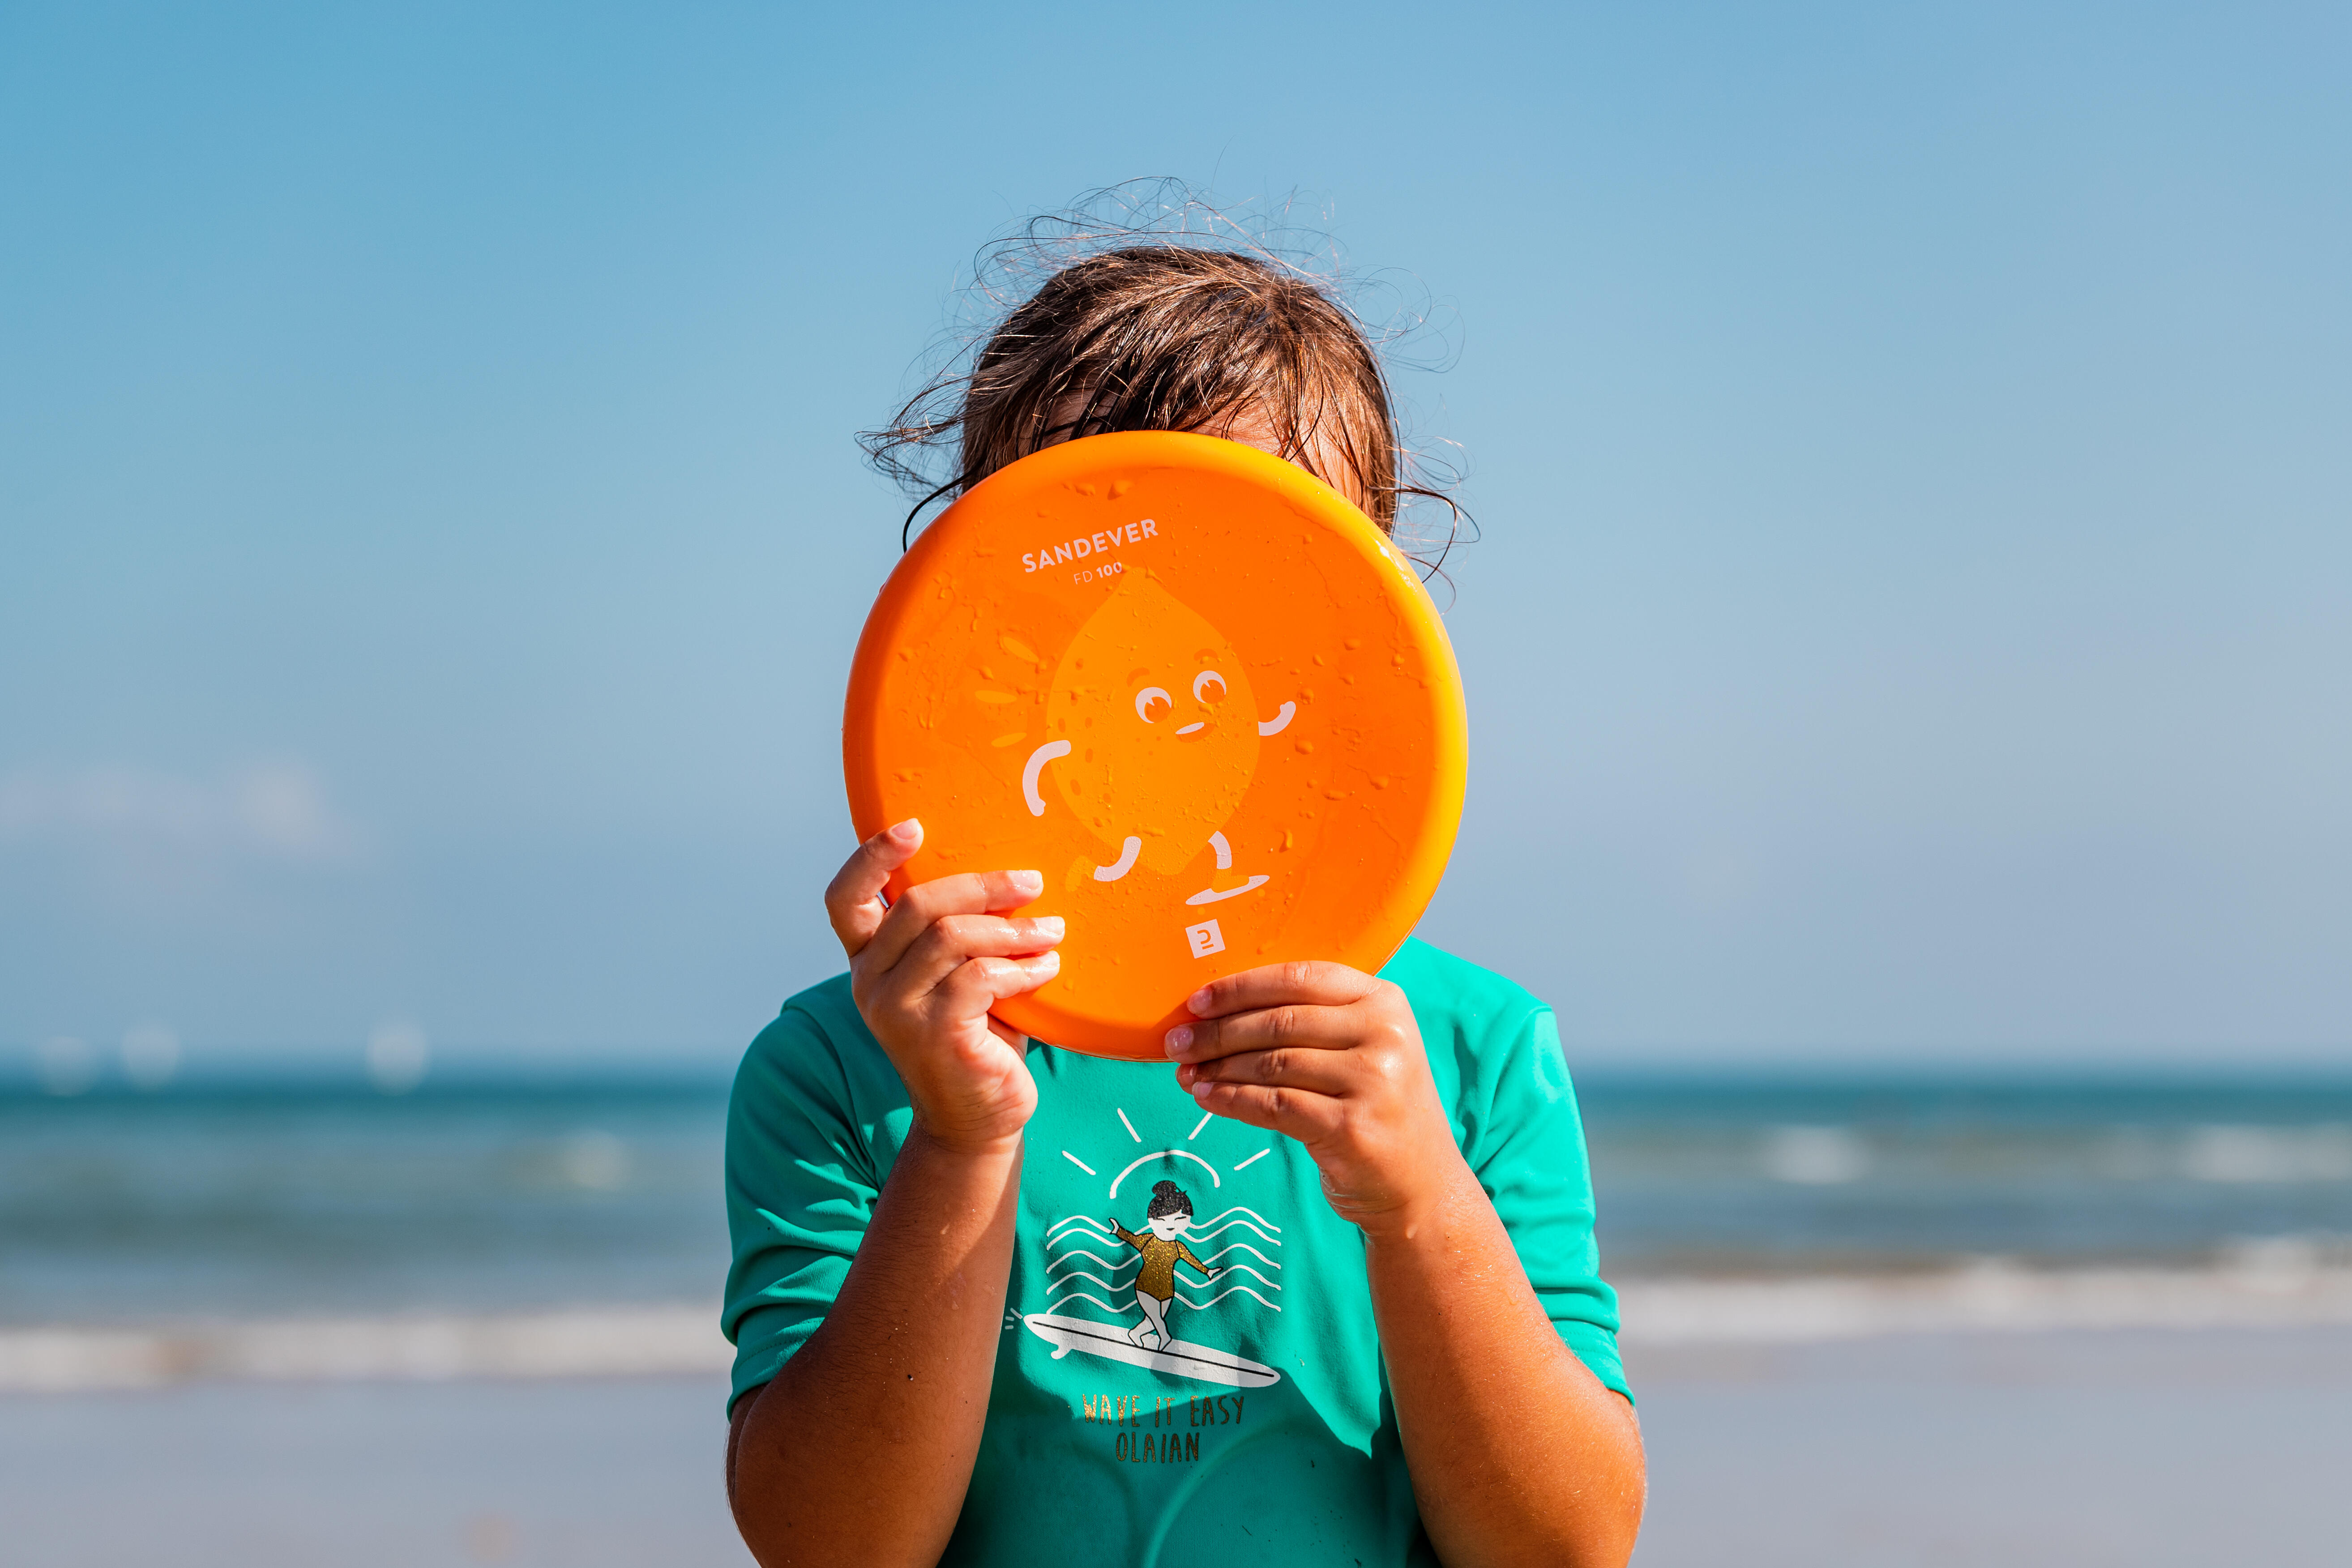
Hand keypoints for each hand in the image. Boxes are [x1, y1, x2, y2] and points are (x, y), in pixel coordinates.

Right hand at [826, 818, 1061, 1152]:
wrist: (978, 1119)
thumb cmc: (977, 1036)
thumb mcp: (959, 977)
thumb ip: (961, 933)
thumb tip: (1011, 877)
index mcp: (868, 961)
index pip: (845, 900)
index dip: (872, 857)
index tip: (914, 827)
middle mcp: (870, 983)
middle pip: (915, 905)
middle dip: (981, 886)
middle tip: (1032, 882)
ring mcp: (896, 1009)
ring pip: (951, 936)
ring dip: (1012, 928)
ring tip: (1051, 932)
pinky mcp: (932, 1033)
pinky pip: (980, 976)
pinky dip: (1022, 967)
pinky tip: (1047, 968)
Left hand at [1167, 962, 1466, 1234]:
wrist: (1421, 1188)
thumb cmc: (1377, 1111)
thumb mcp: (1363, 1051)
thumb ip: (1312, 1022)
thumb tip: (1217, 1011)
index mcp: (1385, 1001)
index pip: (1300, 979)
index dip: (1241, 987)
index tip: (1197, 1001)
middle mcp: (1385, 1034)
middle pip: (1280, 1021)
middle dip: (1218, 1032)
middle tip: (1177, 1042)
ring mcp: (1373, 1081)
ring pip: (1272, 1063)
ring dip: (1219, 1068)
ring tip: (1186, 1072)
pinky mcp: (1352, 1127)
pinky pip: (1274, 1105)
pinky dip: (1232, 1100)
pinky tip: (1207, 1098)